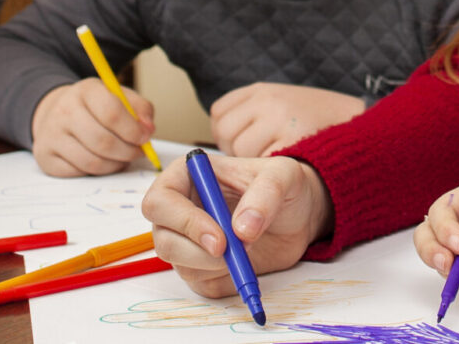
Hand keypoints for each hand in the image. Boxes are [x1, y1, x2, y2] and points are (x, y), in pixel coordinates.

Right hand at [31, 78, 155, 175]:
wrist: (56, 112)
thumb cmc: (95, 107)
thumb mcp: (118, 96)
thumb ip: (140, 109)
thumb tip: (148, 129)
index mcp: (85, 90)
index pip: (111, 112)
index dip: (133, 130)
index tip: (145, 138)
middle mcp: (64, 111)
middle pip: (103, 141)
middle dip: (127, 152)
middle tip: (138, 152)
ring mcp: (51, 135)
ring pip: (92, 162)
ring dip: (115, 164)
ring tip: (122, 158)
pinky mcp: (45, 156)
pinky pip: (79, 173)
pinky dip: (97, 172)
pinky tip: (103, 161)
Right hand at [144, 154, 332, 296]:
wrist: (297, 216)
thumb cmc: (284, 186)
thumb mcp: (284, 176)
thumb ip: (265, 195)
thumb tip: (242, 228)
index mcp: (188, 176)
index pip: (161, 201)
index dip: (184, 222)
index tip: (219, 238)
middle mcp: (180, 209)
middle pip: (162, 237)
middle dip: (194, 251)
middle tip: (230, 252)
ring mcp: (187, 240)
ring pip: (178, 263)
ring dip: (212, 265)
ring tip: (246, 250)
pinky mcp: (200, 267)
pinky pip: (199, 283)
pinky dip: (222, 279)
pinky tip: (244, 263)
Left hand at [210, 82, 361, 156]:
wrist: (363, 132)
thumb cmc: (318, 124)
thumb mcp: (283, 103)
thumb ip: (252, 113)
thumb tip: (220, 134)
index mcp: (263, 90)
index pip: (220, 113)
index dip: (226, 132)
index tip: (241, 140)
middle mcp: (269, 101)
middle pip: (227, 133)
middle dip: (236, 149)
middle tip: (258, 154)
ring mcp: (281, 120)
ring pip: (242, 150)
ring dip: (251, 162)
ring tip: (274, 161)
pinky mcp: (293, 143)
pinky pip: (264, 163)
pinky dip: (269, 171)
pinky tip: (285, 168)